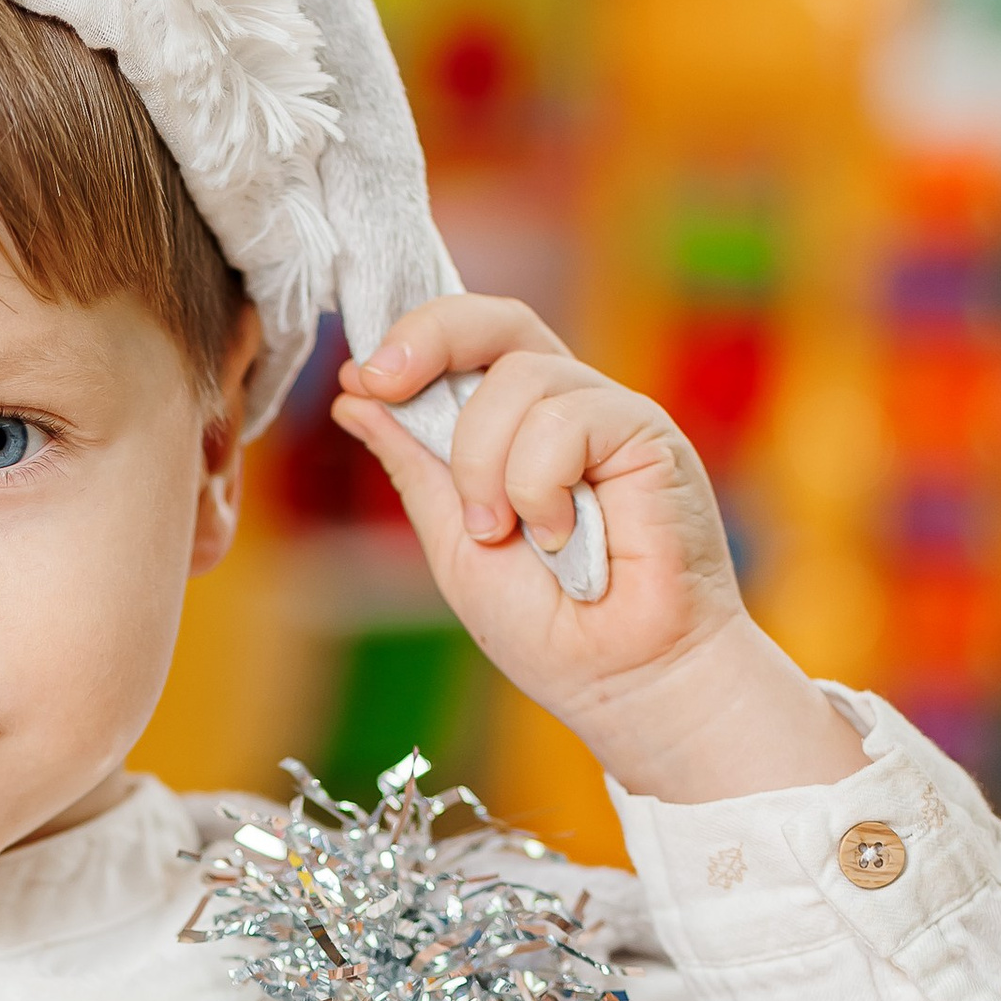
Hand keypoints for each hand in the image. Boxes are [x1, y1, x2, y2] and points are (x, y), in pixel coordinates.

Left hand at [335, 297, 865, 803]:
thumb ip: (415, 466)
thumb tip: (353, 396)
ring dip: (486, 464)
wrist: (621, 680)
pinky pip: (567, 418)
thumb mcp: (452, 541)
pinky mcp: (647, 432)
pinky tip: (561, 536)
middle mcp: (564, 409)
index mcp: (516, 429)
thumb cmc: (548, 628)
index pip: (467, 344)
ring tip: (503, 532)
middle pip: (496, 321)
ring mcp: (608, 417)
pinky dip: (539, 484)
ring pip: (519, 378)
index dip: (412, 341)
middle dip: (428, 337)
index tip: (360, 378)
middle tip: (383, 383)